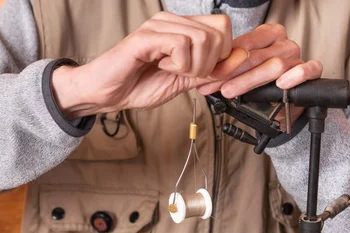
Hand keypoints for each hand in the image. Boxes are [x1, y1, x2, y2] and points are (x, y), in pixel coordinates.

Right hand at [51, 12, 248, 118]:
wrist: (108, 94)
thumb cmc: (140, 85)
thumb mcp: (185, 81)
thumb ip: (211, 71)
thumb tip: (241, 59)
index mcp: (184, 28)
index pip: (224, 27)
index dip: (224, 55)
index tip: (204, 74)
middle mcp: (173, 21)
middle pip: (220, 31)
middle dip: (211, 63)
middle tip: (186, 74)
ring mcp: (160, 25)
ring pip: (203, 39)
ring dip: (193, 66)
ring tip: (171, 70)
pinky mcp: (147, 36)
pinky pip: (181, 45)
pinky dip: (178, 65)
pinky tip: (161, 66)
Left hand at [197, 24, 322, 126]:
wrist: (283, 105)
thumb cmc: (262, 85)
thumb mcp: (242, 74)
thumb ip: (229, 70)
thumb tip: (203, 75)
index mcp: (268, 35)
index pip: (245, 44)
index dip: (225, 61)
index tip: (208, 75)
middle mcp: (284, 44)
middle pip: (256, 56)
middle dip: (231, 73)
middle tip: (214, 86)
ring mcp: (298, 56)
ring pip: (276, 65)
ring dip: (250, 80)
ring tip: (231, 91)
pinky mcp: (312, 71)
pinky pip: (308, 69)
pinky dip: (296, 75)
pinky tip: (282, 84)